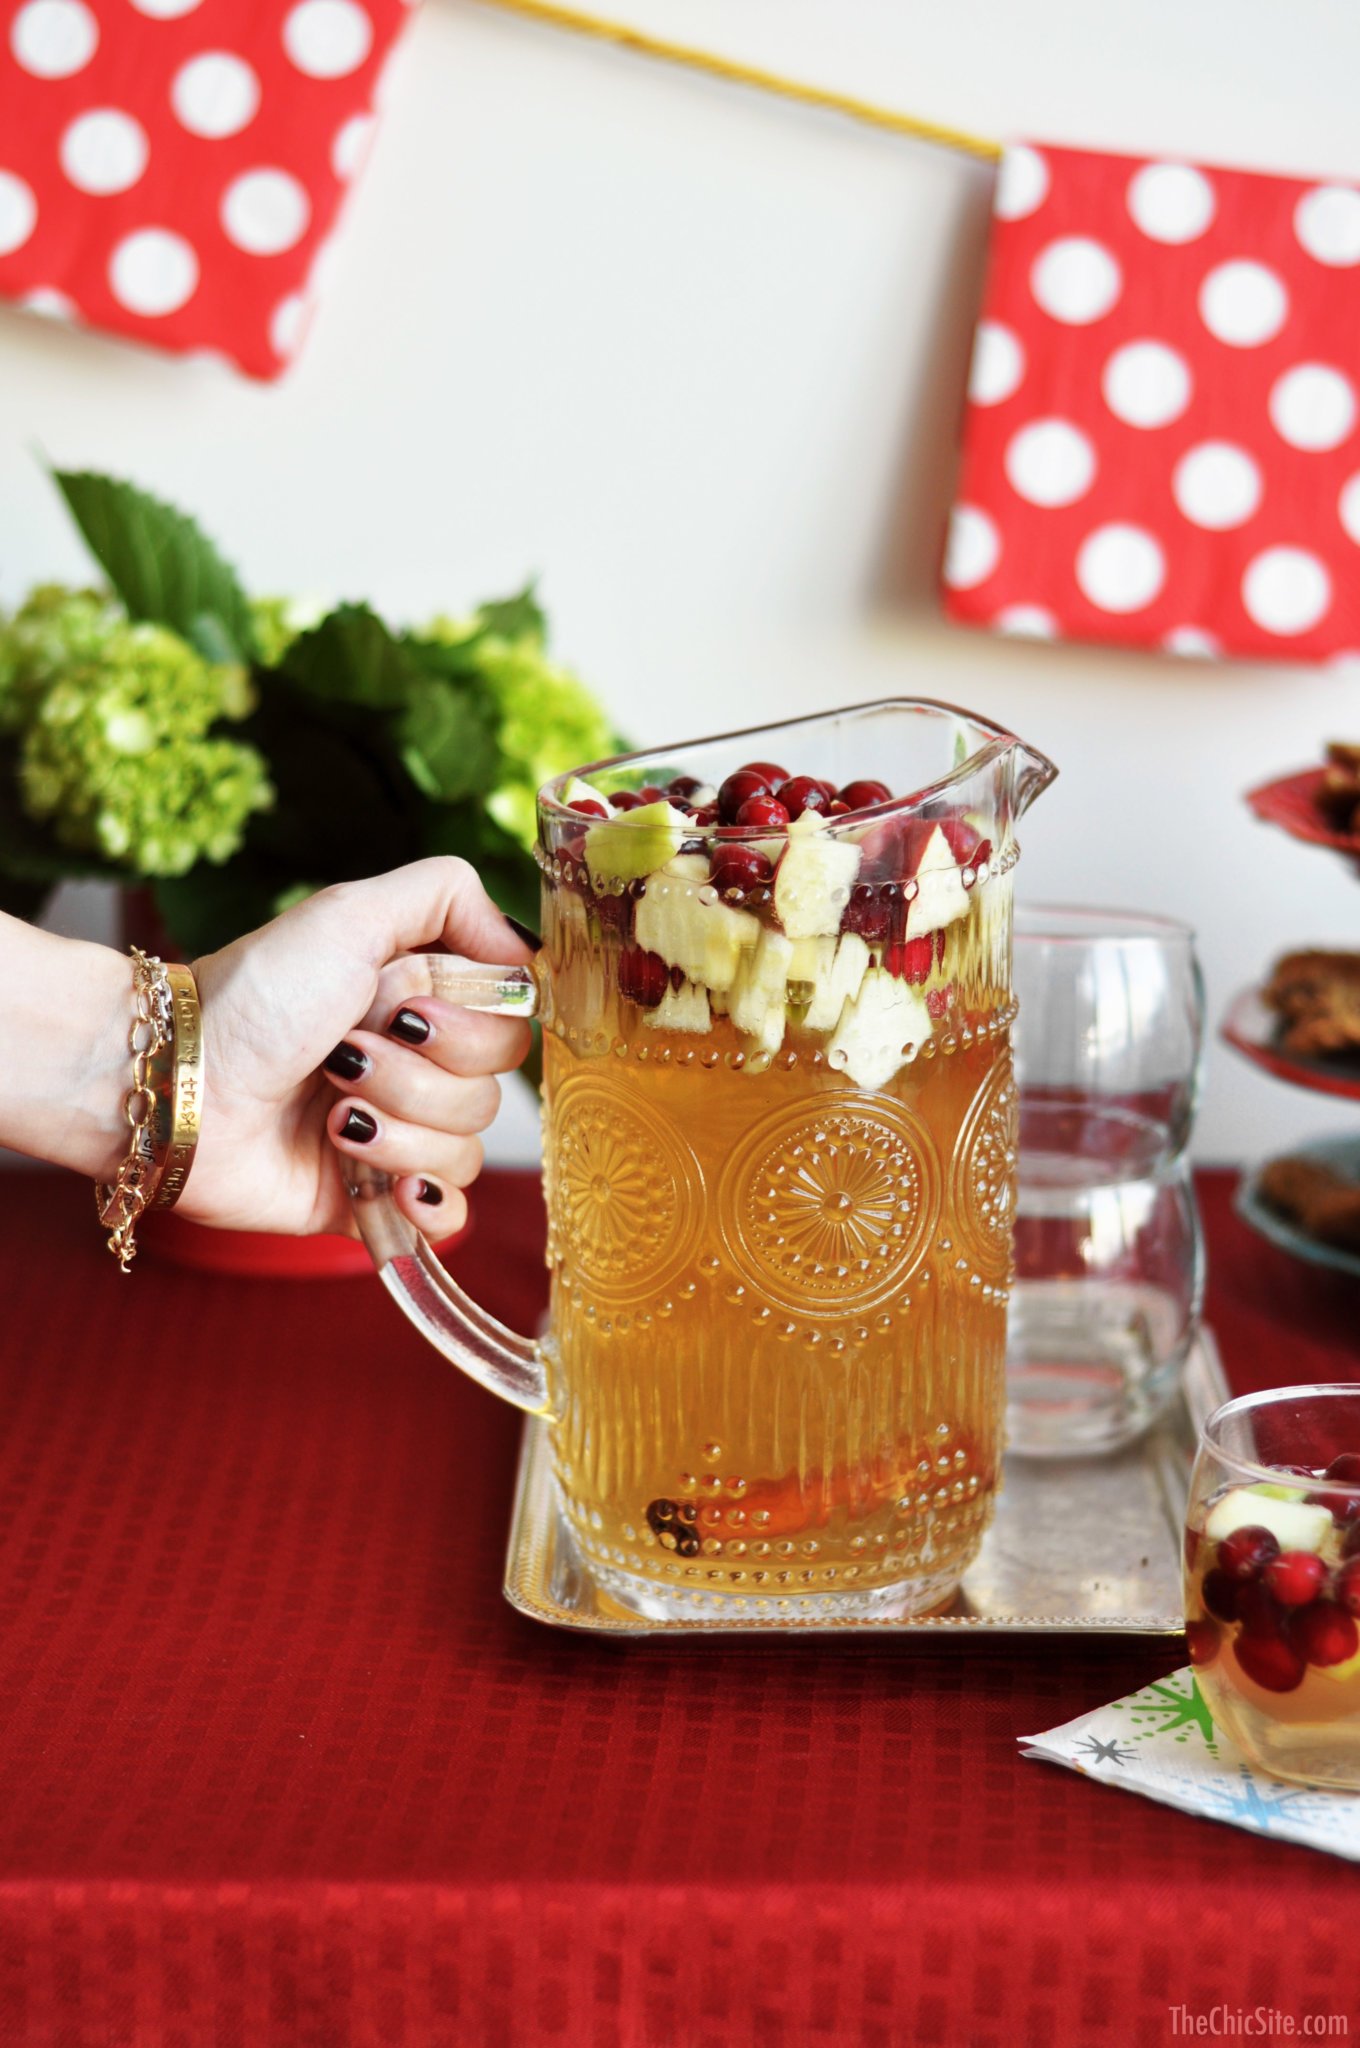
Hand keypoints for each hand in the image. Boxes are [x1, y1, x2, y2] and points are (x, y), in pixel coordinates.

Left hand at [186, 859, 533, 1238]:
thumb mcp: (349, 914)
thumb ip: (448, 896)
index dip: (469, 1026)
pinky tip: (387, 1187)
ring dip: (396, 1132)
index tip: (405, 1011)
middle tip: (342, 1059)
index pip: (511, 1023)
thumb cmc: (253, 997)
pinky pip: (447, 1218)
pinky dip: (426, 1206)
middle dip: (416, 1078)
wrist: (175, 1088)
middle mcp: (416, 1064)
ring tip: (328, 1116)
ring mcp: (396, 1134)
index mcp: (421, 998)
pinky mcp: (372, 1198)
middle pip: (492, 1091)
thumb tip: (526, 952)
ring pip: (468, 1151)